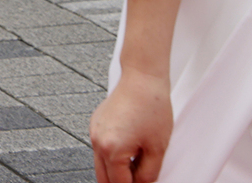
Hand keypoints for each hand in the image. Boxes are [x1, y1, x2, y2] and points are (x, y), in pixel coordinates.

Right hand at [90, 67, 171, 181]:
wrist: (142, 79)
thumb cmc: (152, 109)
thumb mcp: (157, 149)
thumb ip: (148, 174)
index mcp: (112, 150)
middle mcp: (97, 142)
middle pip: (103, 179)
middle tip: (137, 182)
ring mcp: (94, 132)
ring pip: (100, 165)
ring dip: (115, 172)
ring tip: (137, 169)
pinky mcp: (95, 124)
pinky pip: (100, 149)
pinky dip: (112, 157)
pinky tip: (131, 151)